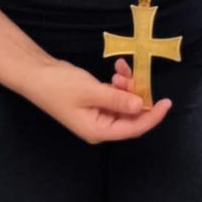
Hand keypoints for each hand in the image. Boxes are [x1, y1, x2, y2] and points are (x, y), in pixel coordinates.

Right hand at [29, 60, 170, 143]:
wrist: (36, 74)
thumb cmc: (59, 85)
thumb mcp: (91, 91)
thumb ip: (117, 100)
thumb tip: (140, 106)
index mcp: (98, 131)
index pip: (133, 129)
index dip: (152, 116)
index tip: (166, 102)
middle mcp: (100, 127)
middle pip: (130, 117)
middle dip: (136, 95)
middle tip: (135, 75)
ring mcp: (97, 115)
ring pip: (124, 104)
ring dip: (127, 86)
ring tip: (119, 70)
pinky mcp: (95, 103)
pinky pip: (115, 96)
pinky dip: (119, 83)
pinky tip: (116, 70)